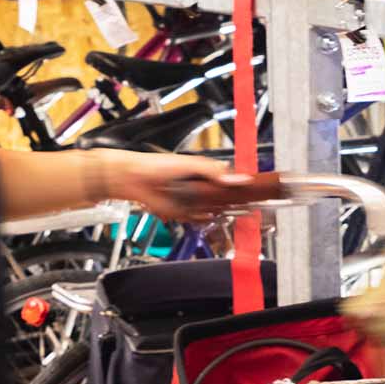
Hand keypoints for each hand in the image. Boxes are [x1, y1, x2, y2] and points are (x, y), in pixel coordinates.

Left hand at [98, 150, 255, 222]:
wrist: (134, 179)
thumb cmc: (158, 165)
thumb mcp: (191, 164)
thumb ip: (215, 172)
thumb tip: (238, 178)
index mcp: (205, 171)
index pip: (229, 179)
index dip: (239, 187)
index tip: (250, 193)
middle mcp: (201, 186)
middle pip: (223, 199)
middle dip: (230, 204)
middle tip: (238, 207)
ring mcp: (192, 201)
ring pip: (211, 211)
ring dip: (213, 213)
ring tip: (210, 209)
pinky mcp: (182, 214)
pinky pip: (196, 220)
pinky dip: (197, 219)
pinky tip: (194, 213)